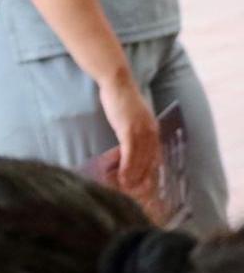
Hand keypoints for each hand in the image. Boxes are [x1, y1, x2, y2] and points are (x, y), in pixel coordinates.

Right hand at [98, 75, 159, 195]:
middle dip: (143, 176)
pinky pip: (130, 153)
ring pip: (140, 159)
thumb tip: (129, 141)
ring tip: (126, 187)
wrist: (117, 82)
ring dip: (134, 175)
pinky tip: (122, 175)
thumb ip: (134, 127)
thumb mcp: (132, 115)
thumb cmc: (121, 97)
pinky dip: (127, 166)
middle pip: (150, 159)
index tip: (145, 181)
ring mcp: (141, 131)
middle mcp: (151, 131)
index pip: (155, 153)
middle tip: (136, 190)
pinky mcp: (129, 130)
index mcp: (153, 128)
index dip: (150, 169)